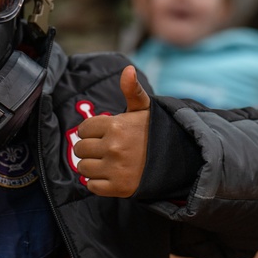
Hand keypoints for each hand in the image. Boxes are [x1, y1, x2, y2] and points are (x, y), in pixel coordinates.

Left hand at [74, 65, 150, 197]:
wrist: (176, 160)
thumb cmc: (154, 132)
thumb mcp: (144, 109)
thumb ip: (131, 90)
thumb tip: (128, 69)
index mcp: (116, 125)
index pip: (83, 129)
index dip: (91, 131)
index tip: (102, 134)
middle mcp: (113, 147)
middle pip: (80, 149)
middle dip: (90, 148)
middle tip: (104, 149)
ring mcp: (115, 169)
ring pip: (83, 168)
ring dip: (91, 166)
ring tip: (106, 162)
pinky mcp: (117, 188)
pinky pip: (91, 186)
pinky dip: (97, 182)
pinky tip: (109, 175)